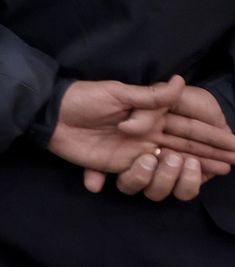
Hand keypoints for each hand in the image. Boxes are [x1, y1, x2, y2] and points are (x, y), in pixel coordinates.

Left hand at [50, 77, 234, 196]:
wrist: (50, 114)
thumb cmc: (84, 98)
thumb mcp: (118, 92)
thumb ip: (151, 96)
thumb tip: (181, 81)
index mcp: (150, 115)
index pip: (187, 128)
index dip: (210, 137)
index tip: (233, 146)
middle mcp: (146, 135)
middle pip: (184, 147)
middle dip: (209, 156)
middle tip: (232, 163)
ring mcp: (132, 151)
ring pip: (167, 164)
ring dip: (186, 169)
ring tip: (208, 172)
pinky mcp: (115, 165)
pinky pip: (137, 177)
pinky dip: (150, 180)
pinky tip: (172, 185)